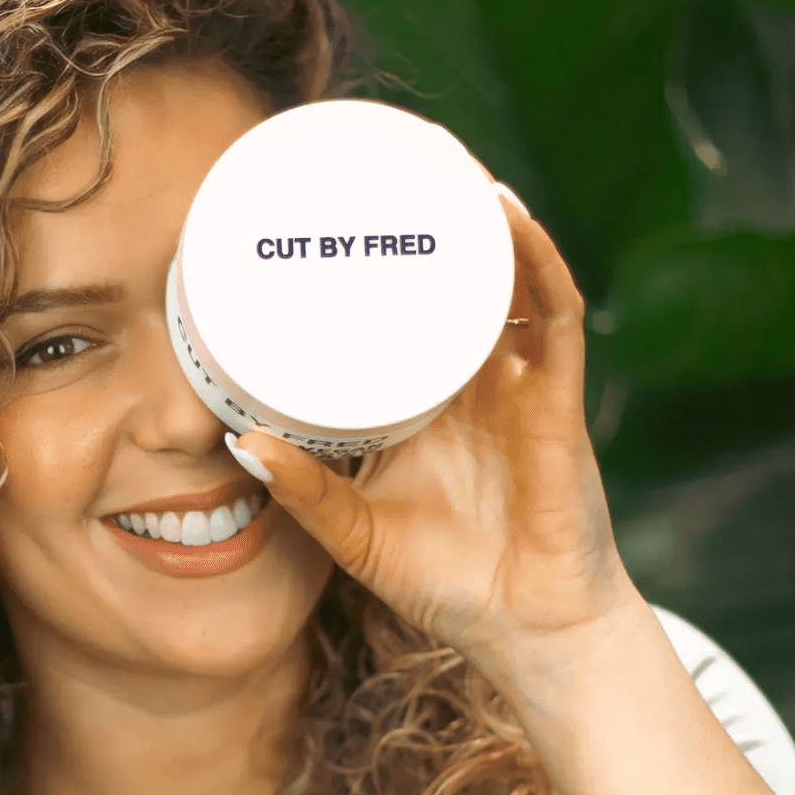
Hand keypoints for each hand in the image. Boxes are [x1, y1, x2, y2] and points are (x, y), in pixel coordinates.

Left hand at [228, 181, 638, 668]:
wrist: (527, 631)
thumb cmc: (447, 583)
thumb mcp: (355, 532)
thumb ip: (303, 491)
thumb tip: (238, 440)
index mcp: (429, 403)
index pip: (403, 315)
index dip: (380, 267)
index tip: (331, 218)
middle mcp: (477, 381)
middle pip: (457, 281)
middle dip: (432, 222)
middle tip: (386, 163)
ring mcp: (521, 385)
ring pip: (508, 280)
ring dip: (484, 221)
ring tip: (447, 163)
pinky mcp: (556, 399)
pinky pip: (553, 315)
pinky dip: (535, 262)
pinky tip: (506, 217)